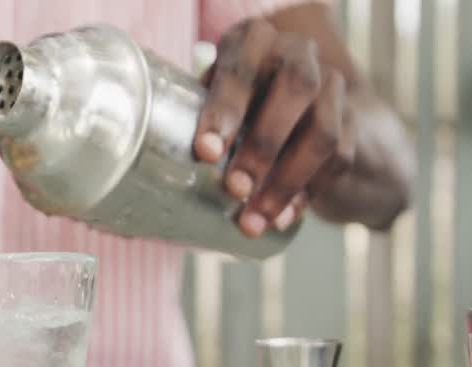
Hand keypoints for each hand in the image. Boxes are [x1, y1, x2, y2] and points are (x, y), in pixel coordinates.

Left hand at [193, 18, 354, 237]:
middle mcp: (299, 54)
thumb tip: (117, 203)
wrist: (302, 111)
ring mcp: (333, 86)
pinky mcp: (354, 124)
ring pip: (323, 131)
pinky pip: (339, 160)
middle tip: (234, 189)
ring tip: (253, 219)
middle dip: (263, 143)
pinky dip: (309, 193)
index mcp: (254, 42)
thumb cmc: (235, 108)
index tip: (205, 152)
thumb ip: (179, 128)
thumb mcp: (208, 102)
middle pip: (296, 87)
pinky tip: (283, 219)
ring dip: (287, 180)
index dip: (224, 108)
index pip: (242, 65)